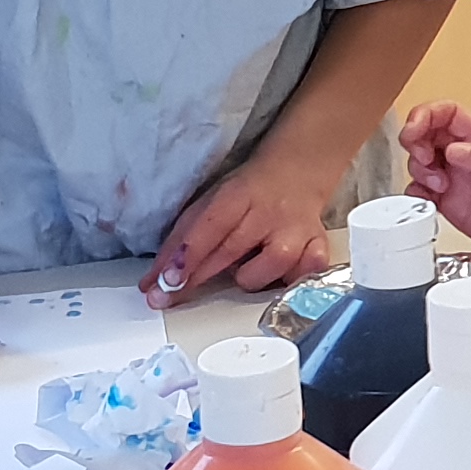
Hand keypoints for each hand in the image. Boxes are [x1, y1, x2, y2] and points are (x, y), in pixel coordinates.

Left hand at [150, 147, 343, 307]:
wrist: (297, 173)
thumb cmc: (247, 194)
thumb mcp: (210, 203)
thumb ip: (182, 240)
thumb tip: (152, 283)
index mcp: (238, 194)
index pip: (208, 227)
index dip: (186, 255)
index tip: (165, 282)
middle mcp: (269, 213)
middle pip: (228, 252)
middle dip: (194, 279)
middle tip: (166, 296)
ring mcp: (297, 233)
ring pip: (262, 273)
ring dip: (246, 277)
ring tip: (248, 263)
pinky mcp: (318, 249)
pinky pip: (298, 279)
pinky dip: (284, 281)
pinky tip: (279, 269)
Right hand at [399, 101, 470, 260]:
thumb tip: (453, 149)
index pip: (445, 113)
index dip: (425, 115)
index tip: (416, 131)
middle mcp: (466, 156)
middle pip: (425, 135)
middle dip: (415, 143)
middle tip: (426, 160)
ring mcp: (457, 180)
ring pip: (420, 164)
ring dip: (418, 171)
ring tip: (440, 185)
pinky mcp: (452, 205)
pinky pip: (422, 193)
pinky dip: (417, 195)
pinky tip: (432, 201)